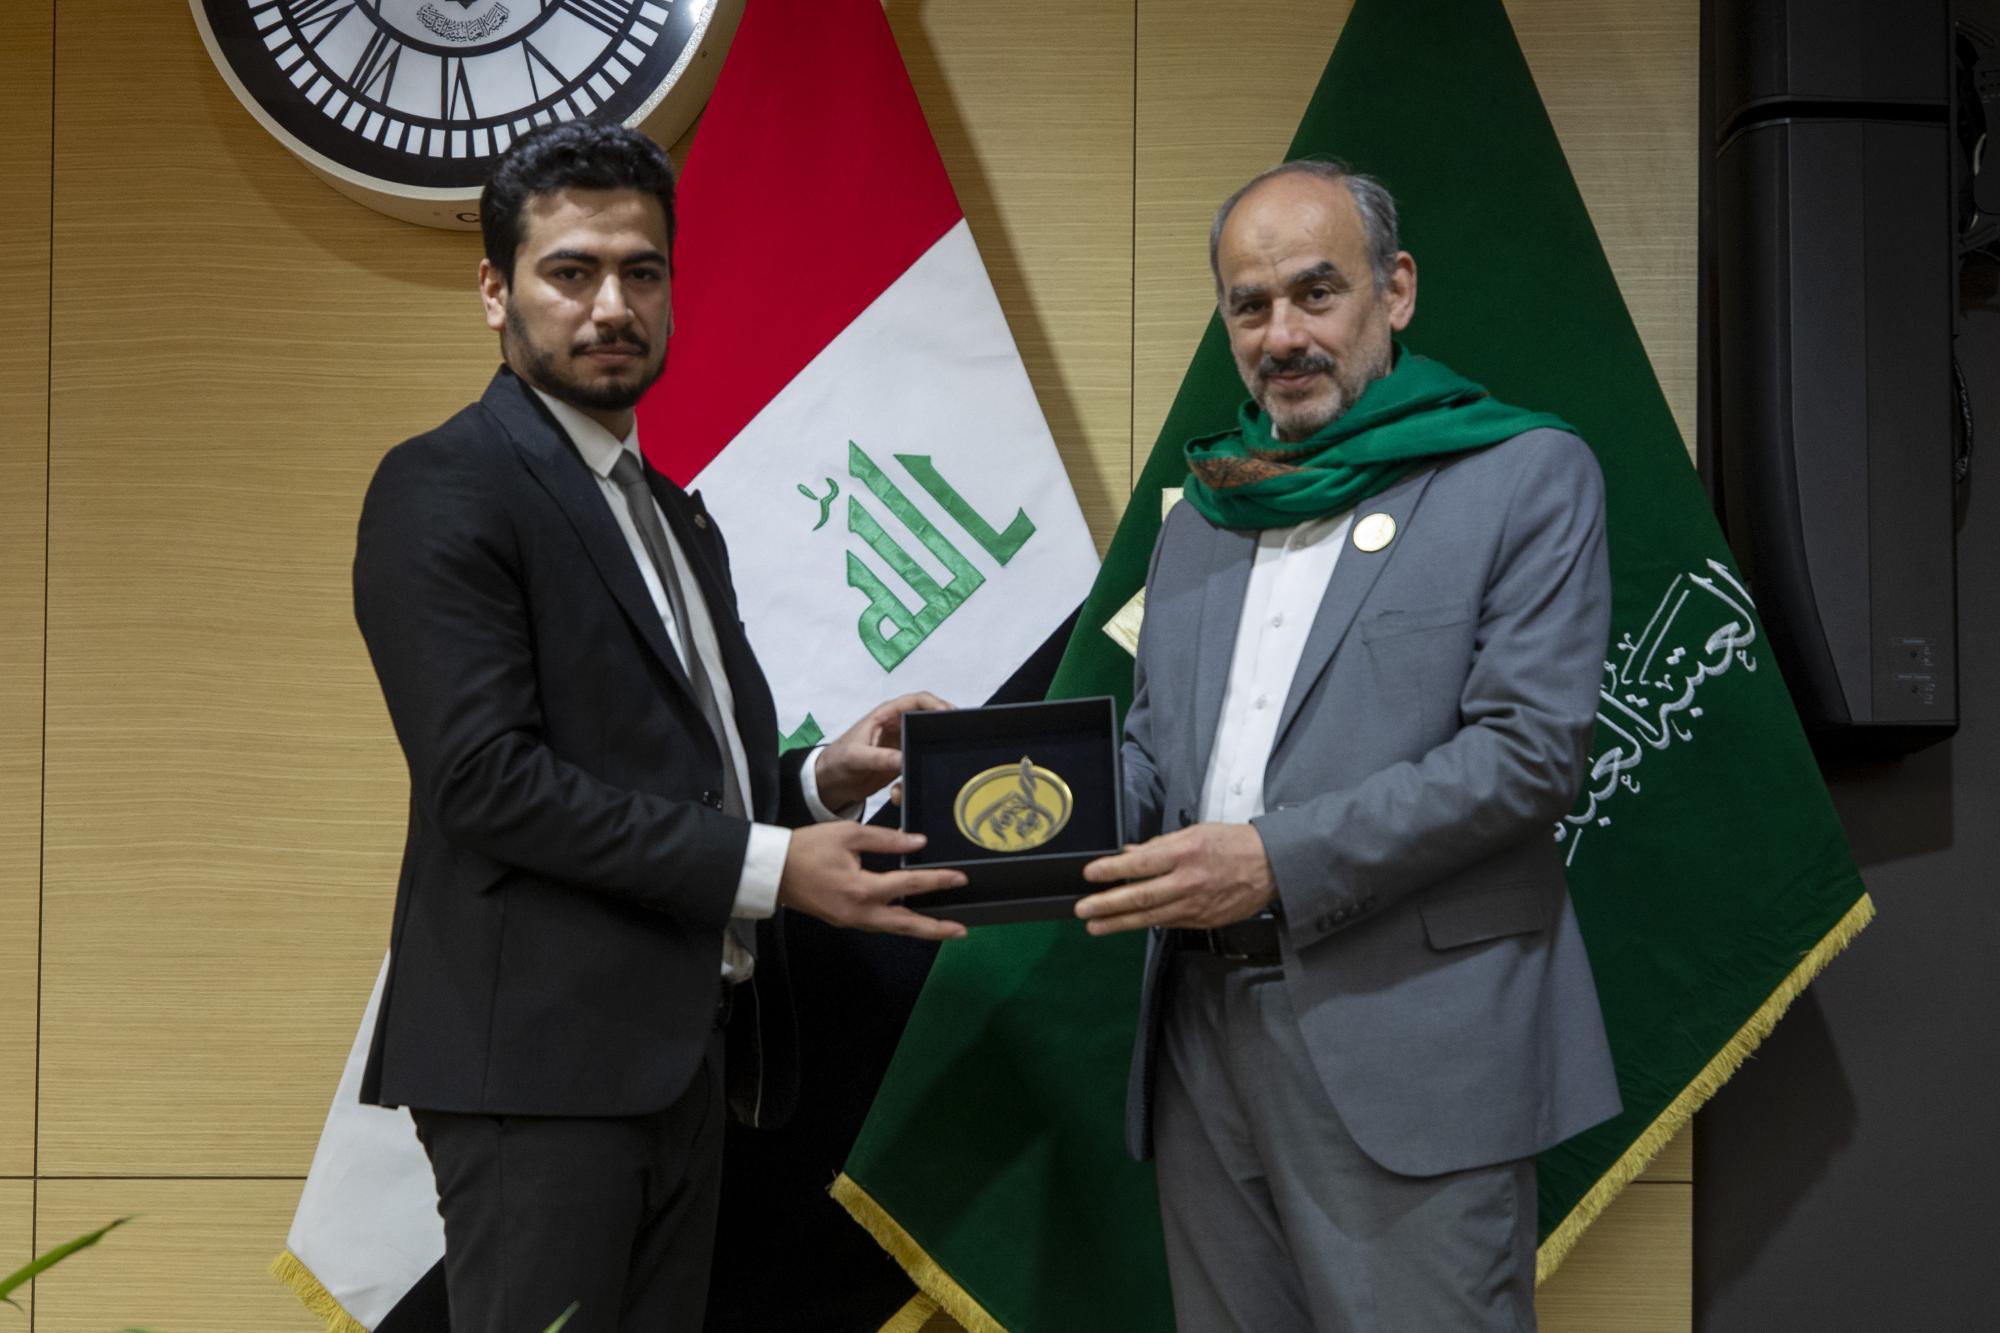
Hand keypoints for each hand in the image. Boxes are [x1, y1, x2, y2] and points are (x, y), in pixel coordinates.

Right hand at [778, 821, 968, 940]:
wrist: (773, 870)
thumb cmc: (807, 848)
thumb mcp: (848, 834)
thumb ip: (886, 839)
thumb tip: (918, 842)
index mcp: (861, 888)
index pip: (909, 884)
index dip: (937, 881)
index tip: (960, 878)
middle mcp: (859, 911)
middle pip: (906, 924)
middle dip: (936, 928)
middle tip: (963, 930)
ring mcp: (851, 920)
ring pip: (893, 928)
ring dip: (920, 929)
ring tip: (945, 928)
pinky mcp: (844, 920)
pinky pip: (878, 924)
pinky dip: (898, 923)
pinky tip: (910, 917)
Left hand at [813, 691, 951, 810]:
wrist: (830, 783)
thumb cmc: (837, 760)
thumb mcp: (856, 757)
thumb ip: (879, 757)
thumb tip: (903, 760)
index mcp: (886, 715)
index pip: (917, 701)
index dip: (936, 704)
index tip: (950, 716)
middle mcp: (898, 727)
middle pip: (929, 721)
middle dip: (941, 732)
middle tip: (956, 742)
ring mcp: (901, 746)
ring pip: (926, 746)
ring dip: (927, 759)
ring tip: (927, 771)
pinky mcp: (902, 764)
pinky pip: (917, 767)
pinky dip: (913, 779)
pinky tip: (897, 793)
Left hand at [1074, 823, 1275, 934]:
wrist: (1272, 867)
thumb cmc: (1232, 844)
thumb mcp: (1196, 833)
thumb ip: (1160, 845)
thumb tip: (1128, 854)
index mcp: (1186, 853)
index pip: (1142, 863)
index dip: (1113, 869)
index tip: (1090, 874)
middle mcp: (1189, 881)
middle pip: (1142, 896)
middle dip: (1108, 904)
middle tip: (1083, 909)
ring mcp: (1197, 905)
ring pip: (1151, 916)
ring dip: (1120, 922)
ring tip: (1094, 925)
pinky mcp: (1204, 921)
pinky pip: (1170, 922)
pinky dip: (1148, 922)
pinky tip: (1129, 923)